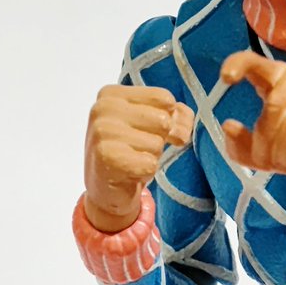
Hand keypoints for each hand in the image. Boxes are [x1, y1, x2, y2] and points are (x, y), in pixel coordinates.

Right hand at [84, 85, 194, 232]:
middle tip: (138, 149)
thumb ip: (175, 115)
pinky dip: (145, 172)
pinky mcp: (106, 157)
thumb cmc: (130, 151)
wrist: (106, 190)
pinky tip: (128, 173)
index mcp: (112, 94)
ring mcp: (102, 132)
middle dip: (159, 139)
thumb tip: (184, 126)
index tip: (152, 131)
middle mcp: (103, 108)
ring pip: (157, 143)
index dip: (170, 119)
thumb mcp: (152, 125)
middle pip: (163, 120)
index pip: (164, 98)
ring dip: (151, 157)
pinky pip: (150, 164)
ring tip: (132, 160)